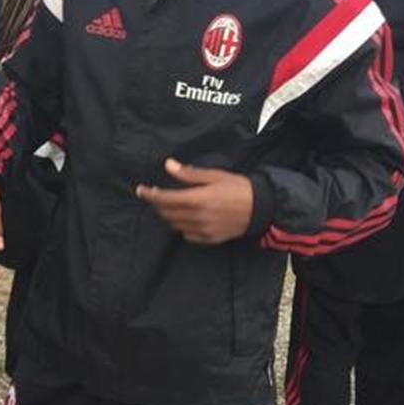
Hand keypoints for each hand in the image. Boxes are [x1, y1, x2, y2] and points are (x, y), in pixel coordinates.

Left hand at [135, 158, 253, 244]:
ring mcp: (204, 230)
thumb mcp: (215, 176)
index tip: (141, 190)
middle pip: (167, 213)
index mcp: (198, 199)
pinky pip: (187, 235)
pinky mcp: (210, 239)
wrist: (262, 208)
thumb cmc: (239, 188)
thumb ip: (189, 173)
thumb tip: (168, 165)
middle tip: (154, 195)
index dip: (150, 195)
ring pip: (175, 225)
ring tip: (169, 205)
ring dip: (168, 215)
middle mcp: (198, 217)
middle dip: (157, 204)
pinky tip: (185, 217)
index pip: (165, 199)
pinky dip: (181, 226)